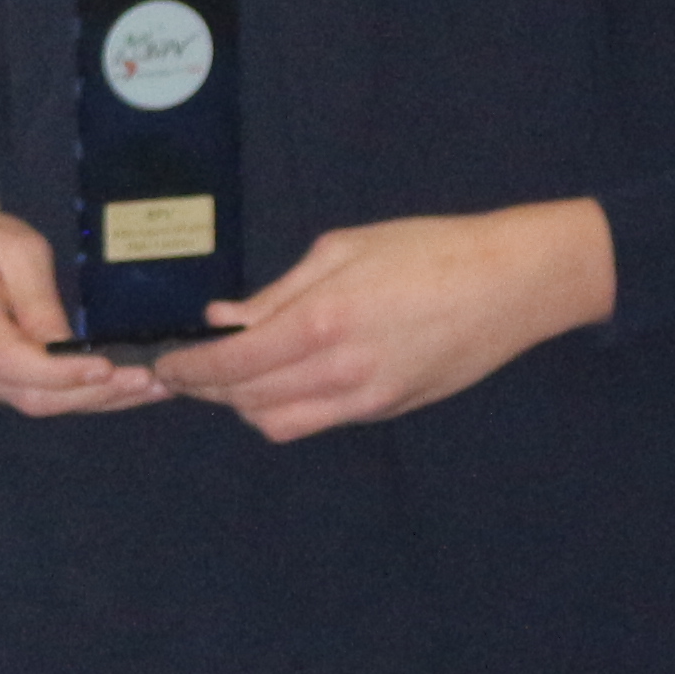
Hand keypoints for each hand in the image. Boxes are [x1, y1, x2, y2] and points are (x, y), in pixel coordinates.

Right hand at [0, 180, 166, 419]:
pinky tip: (110, 388)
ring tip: (146, 389)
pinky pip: (24, 397)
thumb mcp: (15, 247)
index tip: (112, 368)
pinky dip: (69, 395)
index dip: (65, 374)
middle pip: (30, 397)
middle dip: (94, 396)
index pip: (16, 363)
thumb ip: (40, 302)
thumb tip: (73, 352)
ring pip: (31, 404)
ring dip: (91, 401)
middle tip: (151, 383)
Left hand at [150, 200, 615, 444]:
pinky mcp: (386, 410)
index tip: (164, 366)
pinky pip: (316, 422)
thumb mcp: (343, 250)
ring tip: (230, 375)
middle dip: (207, 389)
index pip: (232, 364)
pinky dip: (284, 408)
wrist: (510, 284)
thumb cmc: (427, 250)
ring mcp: (366, 400)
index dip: (188, 370)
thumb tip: (224, 318)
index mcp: (323, 321)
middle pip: (246, 401)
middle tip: (185, 370)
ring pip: (277, 424)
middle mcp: (340, 372)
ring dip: (244, 404)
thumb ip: (278, 292)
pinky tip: (280, 379)